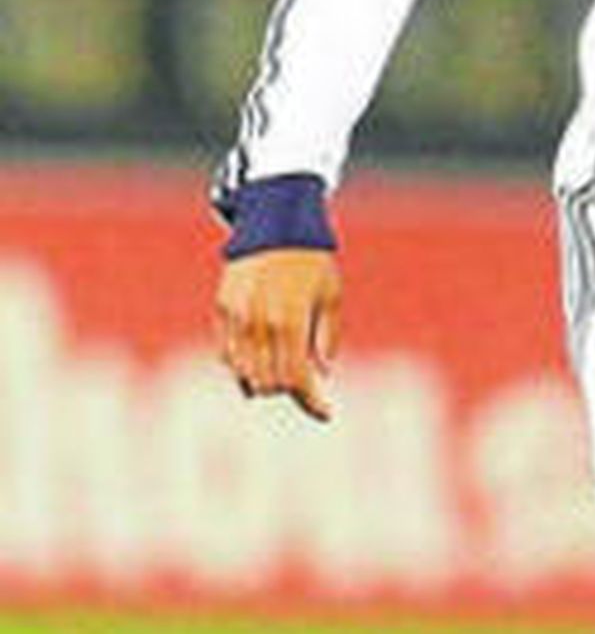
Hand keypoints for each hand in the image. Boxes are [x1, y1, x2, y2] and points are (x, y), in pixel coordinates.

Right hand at [214, 249, 342, 421]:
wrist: (276, 220)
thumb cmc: (312, 258)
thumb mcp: (332, 296)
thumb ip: (327, 338)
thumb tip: (321, 373)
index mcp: (290, 322)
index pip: (296, 380)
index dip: (312, 403)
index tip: (326, 413)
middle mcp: (259, 324)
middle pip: (270, 383)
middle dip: (291, 390)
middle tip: (308, 384)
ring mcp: (236, 317)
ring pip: (245, 373)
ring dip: (265, 382)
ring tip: (283, 375)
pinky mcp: (222, 308)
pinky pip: (227, 353)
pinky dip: (244, 366)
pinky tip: (259, 363)